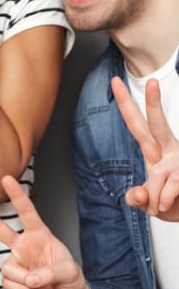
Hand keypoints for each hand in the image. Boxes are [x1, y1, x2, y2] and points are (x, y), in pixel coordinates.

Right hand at [0, 175, 88, 288]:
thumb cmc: (70, 279)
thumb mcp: (68, 271)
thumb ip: (49, 273)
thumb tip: (30, 280)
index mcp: (39, 235)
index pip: (27, 212)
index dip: (16, 195)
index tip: (6, 179)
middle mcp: (23, 246)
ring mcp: (16, 262)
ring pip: (7, 268)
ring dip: (23, 280)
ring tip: (38, 286)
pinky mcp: (12, 279)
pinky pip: (8, 284)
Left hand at [112, 75, 178, 218]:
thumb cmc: (173, 204)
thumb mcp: (149, 203)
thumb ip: (138, 198)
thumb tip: (138, 194)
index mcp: (155, 152)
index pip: (137, 126)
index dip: (126, 105)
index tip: (115, 82)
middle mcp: (169, 151)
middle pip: (157, 125)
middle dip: (154, 103)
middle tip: (152, 81)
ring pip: (157, 173)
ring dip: (154, 196)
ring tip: (159, 207)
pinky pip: (170, 187)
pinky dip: (164, 201)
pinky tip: (167, 206)